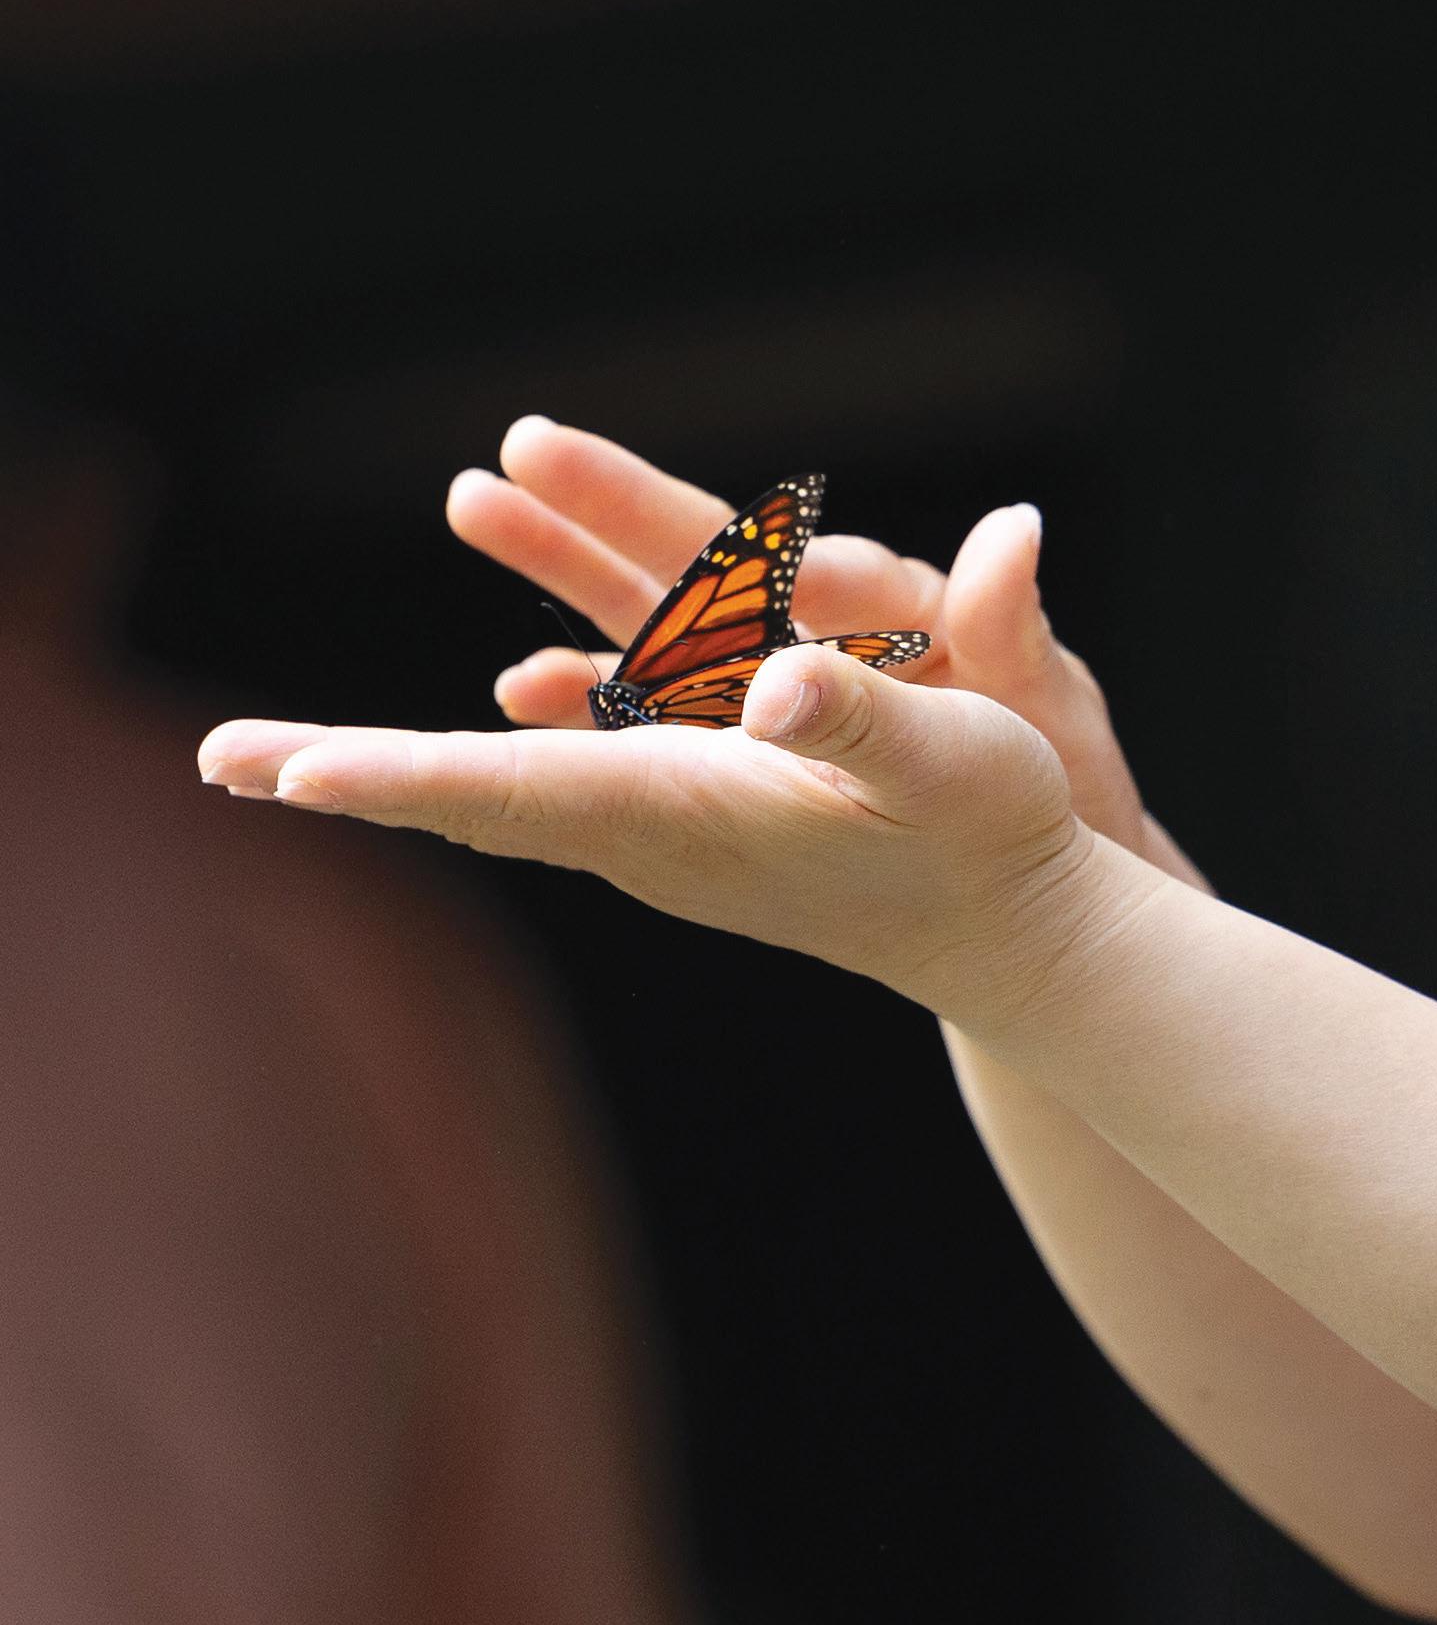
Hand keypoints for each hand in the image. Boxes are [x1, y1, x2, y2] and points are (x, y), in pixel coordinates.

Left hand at [197, 645, 1141, 1031]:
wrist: (1024, 942)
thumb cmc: (999, 839)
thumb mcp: (951, 753)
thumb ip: (865, 708)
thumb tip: (774, 683)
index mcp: (700, 806)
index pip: (520, 790)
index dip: (404, 773)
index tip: (294, 773)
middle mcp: (663, 834)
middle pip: (478, 804)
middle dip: (354, 774)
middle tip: (223, 762)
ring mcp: (673, 842)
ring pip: (505, 801)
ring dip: (400, 774)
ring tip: (289, 765)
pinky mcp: (696, 835)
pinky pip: (554, 797)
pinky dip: (474, 775)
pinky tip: (447, 765)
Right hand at [448, 416, 1204, 888]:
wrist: (1042, 874)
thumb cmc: (1061, 777)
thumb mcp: (1047, 704)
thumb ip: (1010, 627)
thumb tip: (1014, 530)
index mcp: (902, 609)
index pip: (816, 565)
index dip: (756, 545)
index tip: (693, 532)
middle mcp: (826, 633)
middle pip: (711, 561)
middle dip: (622, 506)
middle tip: (527, 446)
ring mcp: (777, 685)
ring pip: (661, 616)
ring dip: (575, 571)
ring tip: (480, 504)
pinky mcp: (748, 744)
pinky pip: (653, 713)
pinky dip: (586, 701)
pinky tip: (515, 689)